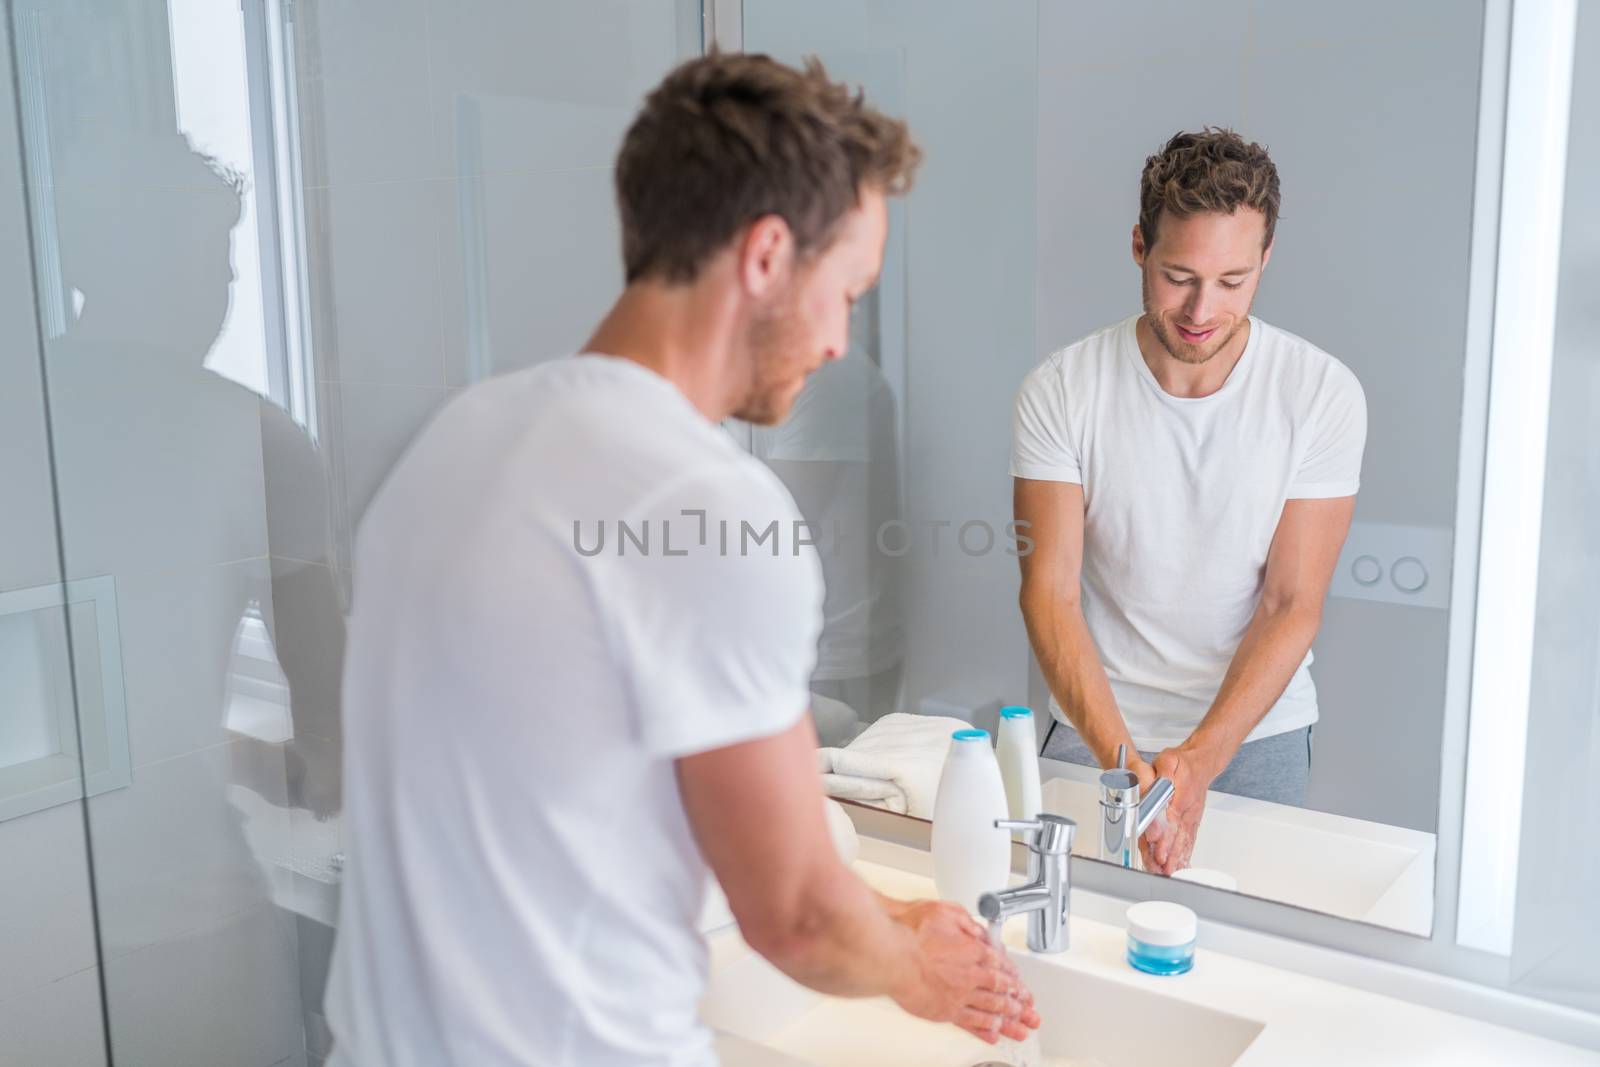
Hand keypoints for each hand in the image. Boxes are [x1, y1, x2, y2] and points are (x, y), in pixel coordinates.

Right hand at [888, 899, 1040, 1044]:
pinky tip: (994, 1035)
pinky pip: (971, 1023)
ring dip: (1010, 1019)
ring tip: (1022, 1028)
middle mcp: (971, 976)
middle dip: (1019, 1003)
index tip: (1021, 985)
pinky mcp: (945, 1011)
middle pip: (1002, 992)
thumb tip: (981, 931)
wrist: (891, 956)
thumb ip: (967, 922)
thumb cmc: (911, 932)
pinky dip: (985, 1030)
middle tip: (1031, 1012)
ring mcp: (959, 996)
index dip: (1013, 976)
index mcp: (973, 951)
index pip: (1000, 966)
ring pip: (992, 1010)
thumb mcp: (945, 912)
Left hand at [1140, 746, 1216, 874]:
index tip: (1157, 846)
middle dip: (1168, 852)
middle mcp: (1188, 810)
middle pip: (1177, 834)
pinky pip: (1189, 841)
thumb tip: (1155, 784)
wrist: (1202, 763)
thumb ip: (1162, 772)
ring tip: (1168, 872)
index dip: (1163, 832)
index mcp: (1182, 795)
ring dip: (1176, 857)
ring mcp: (1191, 818)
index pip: (1171, 817)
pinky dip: (1184, 855)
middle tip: (1161, 866)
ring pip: (1183, 841)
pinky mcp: (1192, 822)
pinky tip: (1179, 866)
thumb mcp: (1169, 760)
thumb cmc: (1184, 763)